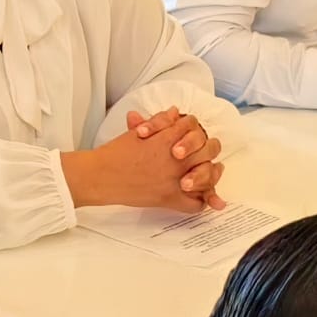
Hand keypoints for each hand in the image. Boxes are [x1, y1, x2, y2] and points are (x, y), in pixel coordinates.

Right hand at [64, 115, 223, 211]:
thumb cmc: (115, 154)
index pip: (192, 126)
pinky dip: (201, 201)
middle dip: (209, 147)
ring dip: (213, 173)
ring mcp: (174, 180)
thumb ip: (159, 121)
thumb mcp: (137, 132)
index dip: (195, 128)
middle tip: (210, 149)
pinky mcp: (169, 199)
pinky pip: (194, 203)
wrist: (101, 176)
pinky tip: (202, 196)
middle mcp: (173, 158)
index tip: (195, 132)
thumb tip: (175, 112)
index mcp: (166, 138)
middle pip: (206, 148)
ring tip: (215, 170)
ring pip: (206, 175)